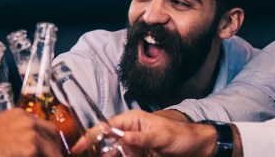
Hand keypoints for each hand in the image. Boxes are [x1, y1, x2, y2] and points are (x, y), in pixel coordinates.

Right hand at [0, 109, 62, 156]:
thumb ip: (16, 135)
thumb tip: (27, 148)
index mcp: (21, 115)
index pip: (47, 128)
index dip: (51, 142)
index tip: (50, 152)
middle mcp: (29, 121)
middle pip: (55, 137)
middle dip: (54, 150)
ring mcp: (32, 134)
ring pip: (54, 152)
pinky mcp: (32, 148)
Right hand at [72, 110, 217, 155]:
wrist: (197, 146)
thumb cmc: (180, 135)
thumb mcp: (161, 135)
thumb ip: (141, 137)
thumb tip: (123, 137)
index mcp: (130, 121)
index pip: (104, 127)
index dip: (89, 137)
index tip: (77, 148)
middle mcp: (128, 133)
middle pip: (104, 143)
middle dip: (95, 151)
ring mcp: (132, 146)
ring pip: (113, 154)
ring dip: (107, 156)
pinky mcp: (138, 156)